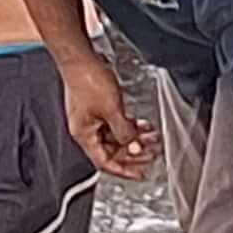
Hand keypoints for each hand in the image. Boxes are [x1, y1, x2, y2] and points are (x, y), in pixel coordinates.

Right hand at [60, 55, 156, 179]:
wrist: (80, 58)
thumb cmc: (87, 80)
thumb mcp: (112, 110)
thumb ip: (123, 130)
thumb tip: (132, 144)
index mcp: (84, 135)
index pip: (105, 162)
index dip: (124, 170)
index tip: (139, 174)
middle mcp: (86, 129)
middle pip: (112, 150)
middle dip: (133, 152)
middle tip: (151, 153)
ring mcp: (91, 117)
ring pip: (116, 136)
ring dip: (134, 137)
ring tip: (151, 137)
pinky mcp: (97, 106)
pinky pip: (115, 122)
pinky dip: (129, 124)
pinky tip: (141, 123)